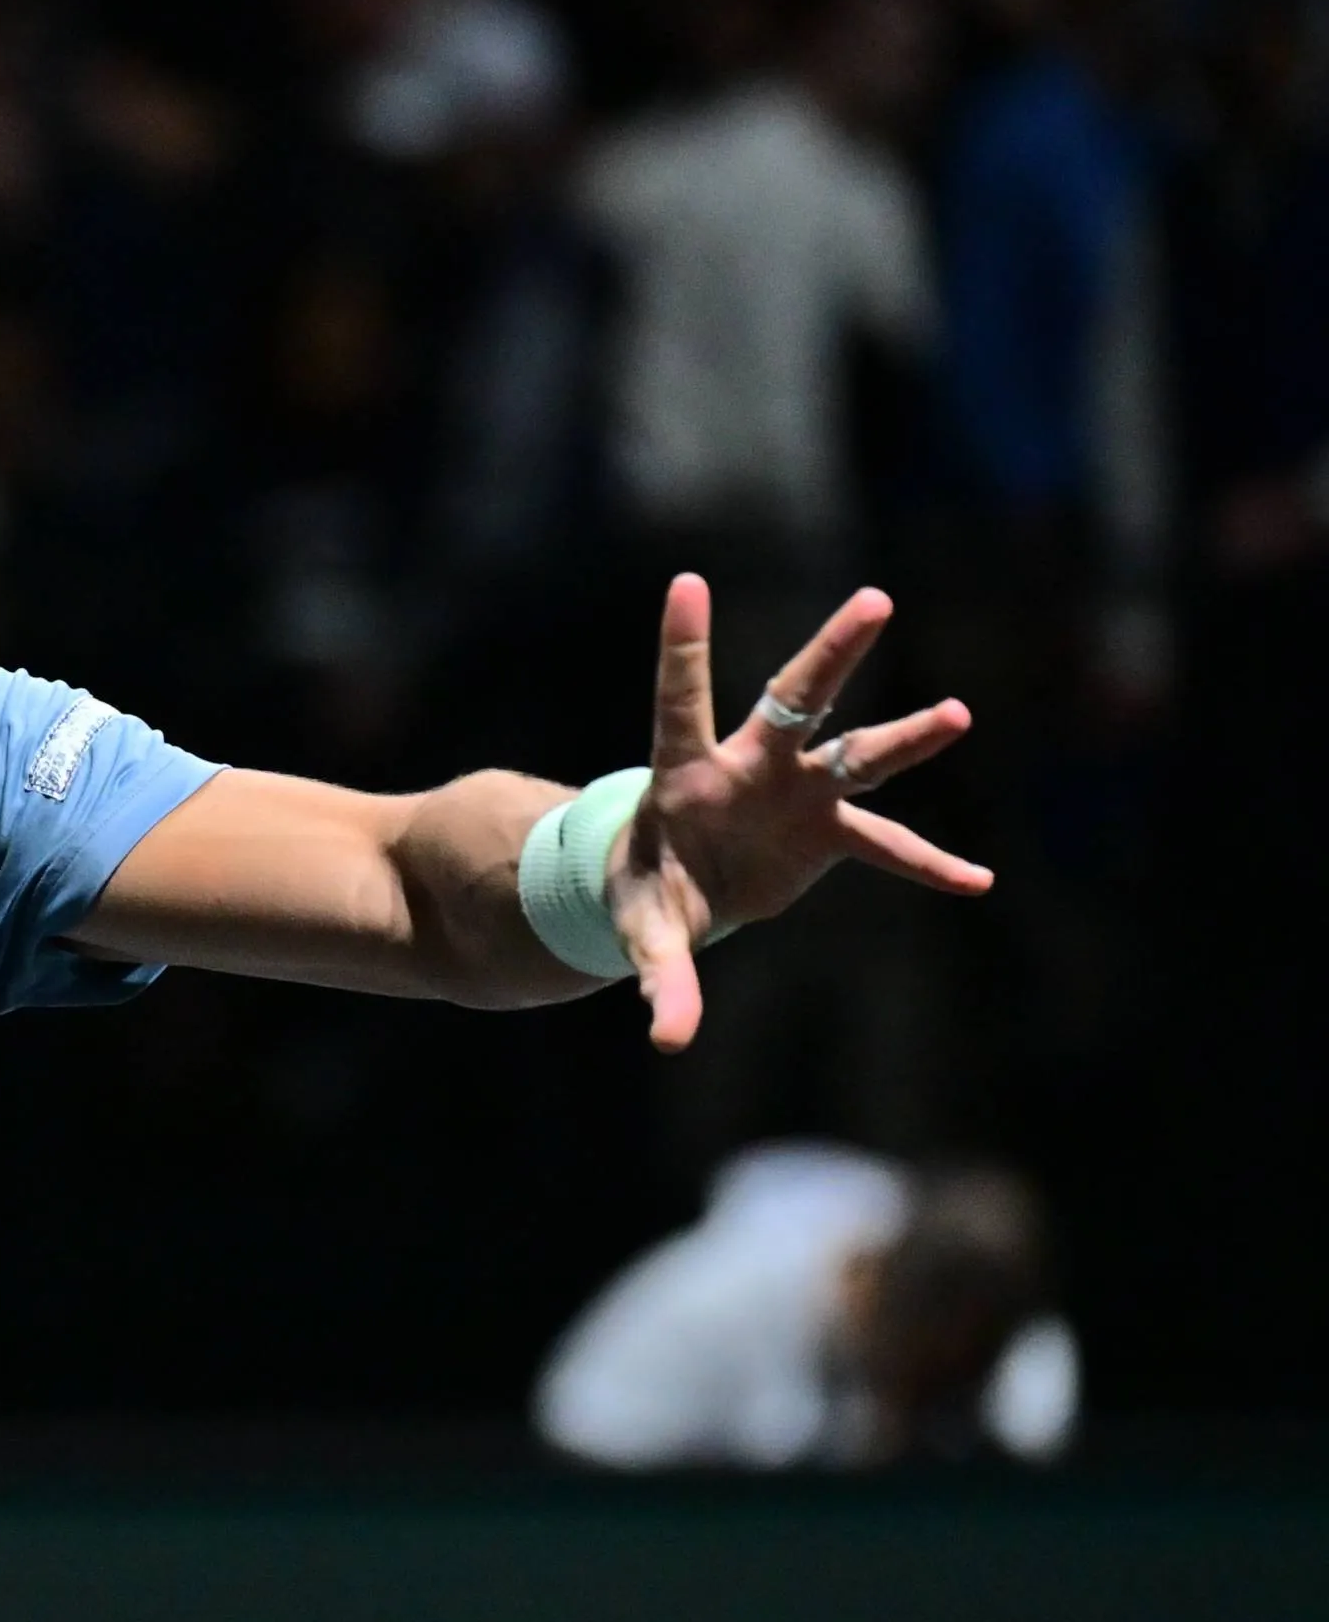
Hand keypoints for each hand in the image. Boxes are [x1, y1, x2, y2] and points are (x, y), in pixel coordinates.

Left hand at [615, 574, 990, 1051]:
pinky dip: (927, 866)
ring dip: (905, 737)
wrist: (678, 894)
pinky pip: (888, 847)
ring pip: (857, 754)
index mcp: (686, 774)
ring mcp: (797, 794)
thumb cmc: (646, 894)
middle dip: (831, 656)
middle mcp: (751, 767)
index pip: (681, 701)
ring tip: (957, 712)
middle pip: (794, 702)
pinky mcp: (828, 833)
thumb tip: (667, 1039)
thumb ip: (661, 979)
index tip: (686, 582)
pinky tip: (975, 882)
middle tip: (872, 601)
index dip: (685, 646)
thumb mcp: (646, 933)